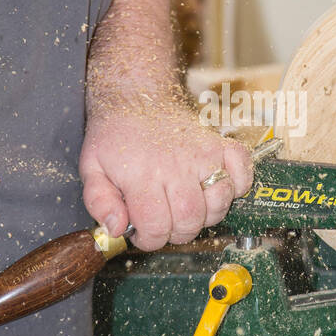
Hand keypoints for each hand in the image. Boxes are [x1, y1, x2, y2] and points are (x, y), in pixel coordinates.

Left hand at [79, 93, 253, 250]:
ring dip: (205, 215)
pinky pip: (243, 174)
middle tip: (165, 221)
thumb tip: (117, 229)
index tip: (143, 232)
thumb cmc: (116, 134)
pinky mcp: (221, 144)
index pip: (156, 227)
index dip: (149, 239)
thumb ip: (99, 202)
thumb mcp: (92, 168)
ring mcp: (203, 153)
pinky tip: (214, 188)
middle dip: (176, 232)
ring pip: (219, 204)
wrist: (137, 95)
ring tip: (186, 207)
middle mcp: (176, 165)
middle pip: (190, 221)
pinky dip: (236, 187)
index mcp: (142, 174)